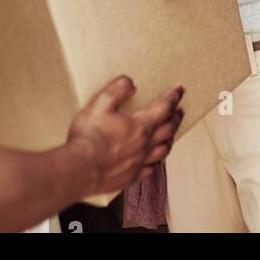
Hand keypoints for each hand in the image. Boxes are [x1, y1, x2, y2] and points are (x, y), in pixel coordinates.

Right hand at [67, 76, 184, 195]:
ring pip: (163, 150)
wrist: (80, 168)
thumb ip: (117, 89)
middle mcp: (145, 145)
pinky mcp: (131, 177)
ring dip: (170, 139)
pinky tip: (154, 162)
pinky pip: (150, 170)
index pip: (164, 107)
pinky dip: (156, 162)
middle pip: (168, 129)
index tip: (180, 89)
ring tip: (171, 133)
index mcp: (140, 125)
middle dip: (176, 117)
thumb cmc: (89, 136)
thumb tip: (130, 83)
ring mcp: (139, 162)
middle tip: (179, 110)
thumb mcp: (100, 103)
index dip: (173, 96)